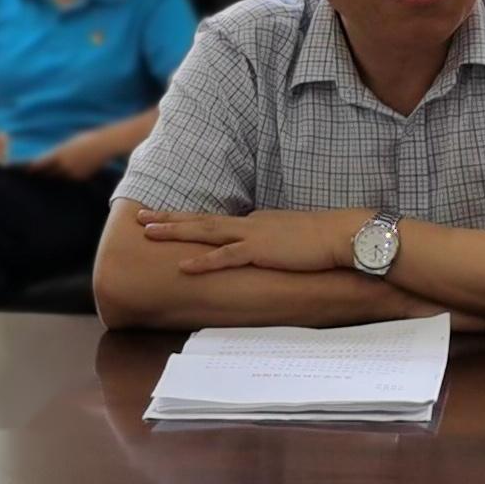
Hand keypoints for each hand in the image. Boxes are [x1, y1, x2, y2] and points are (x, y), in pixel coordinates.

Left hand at [26, 131, 114, 182]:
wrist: (104, 146)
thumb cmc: (86, 140)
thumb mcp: (69, 144)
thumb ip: (59, 152)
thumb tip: (49, 159)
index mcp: (59, 153)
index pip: (41, 164)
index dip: (33, 168)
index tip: (27, 171)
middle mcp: (63, 165)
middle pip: (48, 173)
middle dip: (43, 174)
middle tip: (35, 177)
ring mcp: (72, 172)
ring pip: (59, 178)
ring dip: (54, 178)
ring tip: (49, 178)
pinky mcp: (80, 178)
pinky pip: (70, 180)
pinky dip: (67, 178)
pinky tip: (68, 176)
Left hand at [137, 208, 361, 275]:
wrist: (344, 235)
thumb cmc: (325, 240)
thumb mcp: (293, 239)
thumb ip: (276, 244)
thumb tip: (268, 253)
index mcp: (256, 221)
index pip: (216, 221)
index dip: (188, 220)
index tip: (167, 219)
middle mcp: (249, 223)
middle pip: (201, 220)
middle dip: (169, 218)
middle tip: (141, 217)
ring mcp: (253, 235)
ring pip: (205, 232)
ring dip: (175, 231)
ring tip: (148, 232)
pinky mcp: (260, 251)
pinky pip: (225, 257)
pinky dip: (202, 261)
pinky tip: (182, 266)